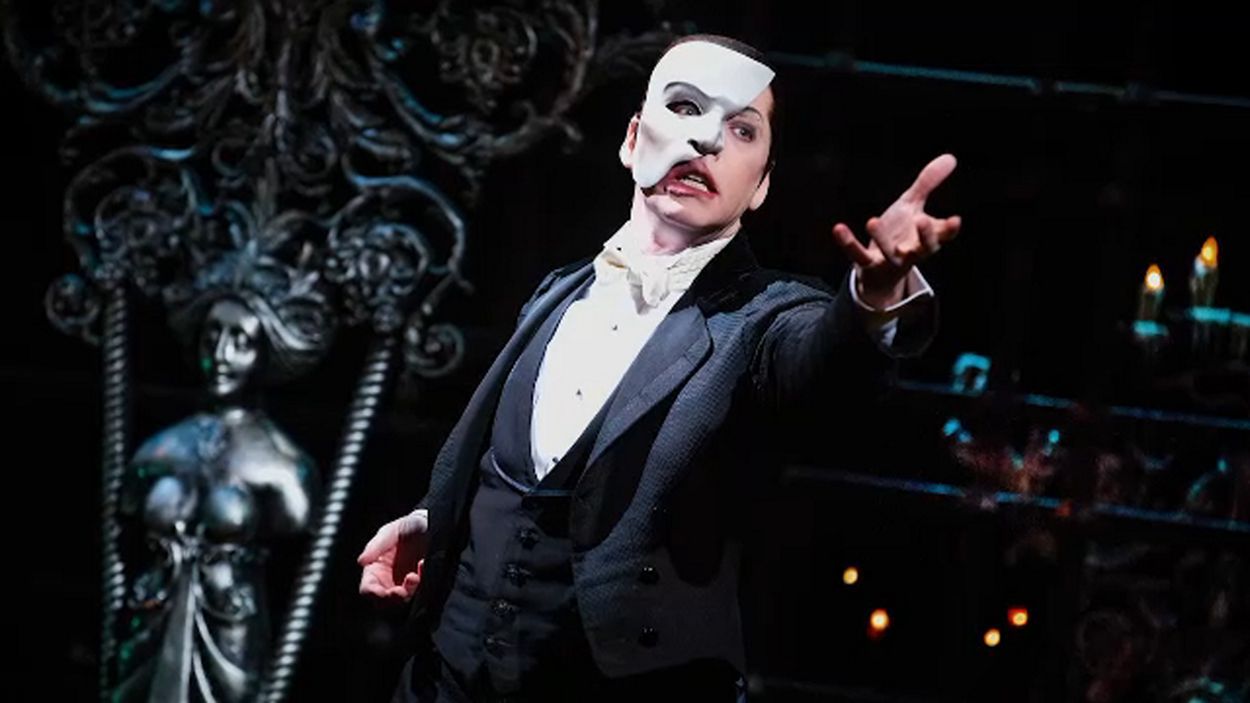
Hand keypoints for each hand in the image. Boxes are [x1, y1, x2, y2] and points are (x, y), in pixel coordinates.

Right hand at [358, 508, 428, 602]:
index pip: (368, 589)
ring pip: (402, 600)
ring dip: (408, 592)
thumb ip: (376, 545)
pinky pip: (421, 591)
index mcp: (375, 570)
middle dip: (392, 600)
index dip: (373, 594)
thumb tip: (361, 561)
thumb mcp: (390, 531)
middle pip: (384, 602)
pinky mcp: (423, 584)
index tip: (383, 593)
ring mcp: (406, 584)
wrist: (432, 523)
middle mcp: (389, 580)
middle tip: (401, 592)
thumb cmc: (407, 527)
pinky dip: (422, 584)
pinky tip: (423, 565)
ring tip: (414, 577)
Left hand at [832, 154, 961, 308]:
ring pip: (890, 254)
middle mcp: (912, 252)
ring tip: (872, 220)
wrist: (881, 269)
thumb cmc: (901, 233)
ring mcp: (890, 261)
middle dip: (925, 236)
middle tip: (922, 219)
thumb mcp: (912, 206)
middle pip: (923, 248)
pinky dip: (848, 243)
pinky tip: (838, 228)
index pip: (942, 236)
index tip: (955, 220)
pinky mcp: (869, 264)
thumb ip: (927, 184)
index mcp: (926, 239)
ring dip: (882, 238)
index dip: (949, 229)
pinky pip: (858, 255)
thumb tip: (950, 157)